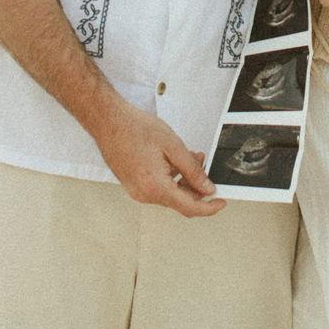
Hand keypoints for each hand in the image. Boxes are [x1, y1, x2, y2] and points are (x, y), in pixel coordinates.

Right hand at [90, 99, 225, 216]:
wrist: (108, 121)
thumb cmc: (135, 129)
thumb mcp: (173, 146)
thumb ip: (192, 170)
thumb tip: (206, 188)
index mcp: (155, 187)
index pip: (189, 207)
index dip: (209, 207)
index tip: (221, 202)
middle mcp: (144, 194)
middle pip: (180, 201)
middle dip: (196, 186)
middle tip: (203, 163)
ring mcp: (136, 191)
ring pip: (169, 194)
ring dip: (183, 180)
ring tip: (189, 157)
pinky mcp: (132, 185)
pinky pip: (158, 189)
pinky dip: (170, 179)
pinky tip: (173, 162)